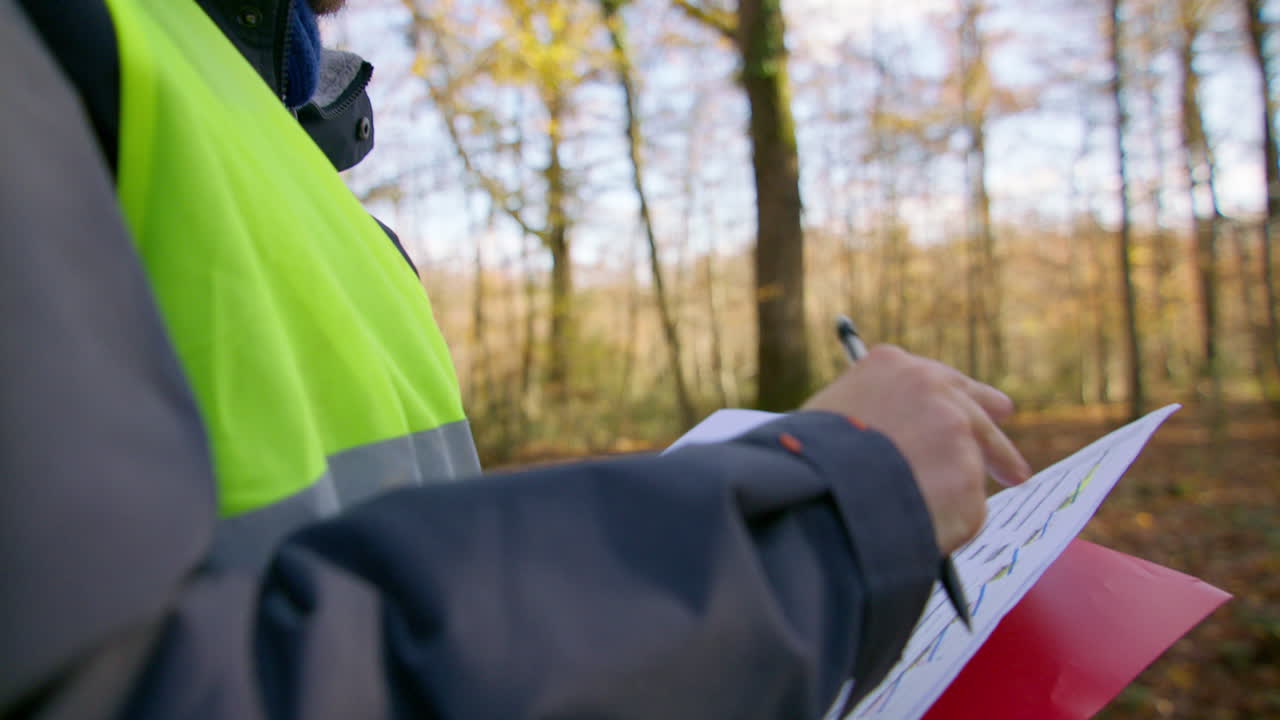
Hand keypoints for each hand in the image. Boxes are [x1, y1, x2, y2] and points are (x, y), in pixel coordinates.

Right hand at [802, 345, 1030, 554]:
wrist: (815, 490)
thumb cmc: (805, 457)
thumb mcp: (828, 415)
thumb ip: (870, 414)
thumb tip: (890, 443)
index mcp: (890, 366)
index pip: (937, 378)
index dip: (960, 398)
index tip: (988, 410)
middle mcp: (931, 388)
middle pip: (977, 410)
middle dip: (996, 436)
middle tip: (1013, 464)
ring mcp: (955, 432)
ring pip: (971, 464)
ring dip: (965, 489)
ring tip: (954, 512)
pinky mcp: (969, 478)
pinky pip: (964, 509)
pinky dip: (949, 524)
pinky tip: (924, 532)